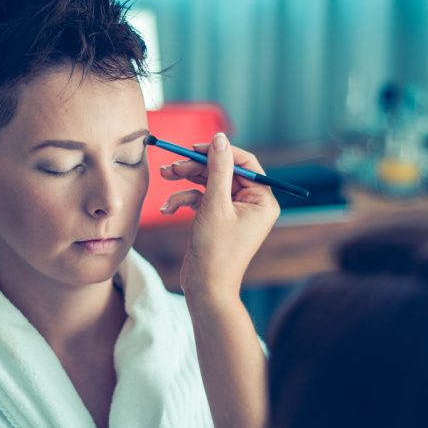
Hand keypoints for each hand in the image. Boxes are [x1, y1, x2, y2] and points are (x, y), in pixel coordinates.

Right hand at [159, 133, 279, 300]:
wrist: (206, 288)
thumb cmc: (216, 250)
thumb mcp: (215, 204)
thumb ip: (217, 169)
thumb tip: (219, 139)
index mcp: (262, 200)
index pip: (245, 163)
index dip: (220, 152)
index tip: (195, 147)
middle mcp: (252, 204)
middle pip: (223, 171)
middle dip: (195, 168)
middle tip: (172, 166)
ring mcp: (234, 212)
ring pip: (209, 184)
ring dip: (185, 181)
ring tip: (164, 177)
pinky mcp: (217, 219)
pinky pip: (201, 200)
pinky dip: (184, 200)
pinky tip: (169, 208)